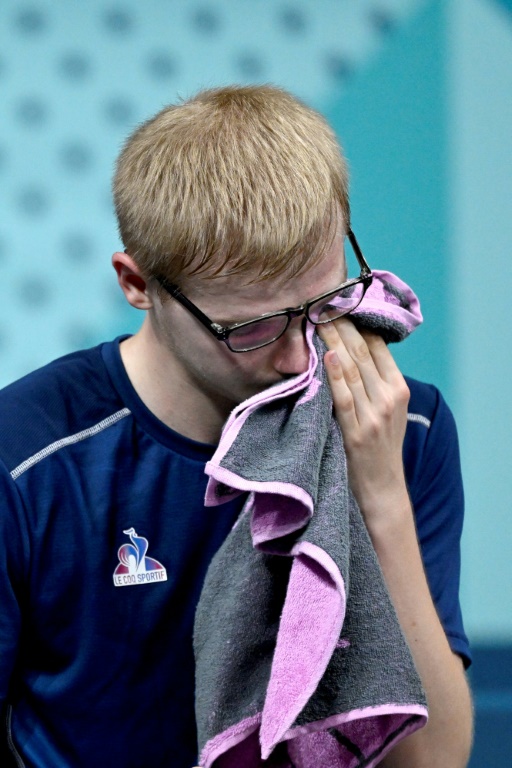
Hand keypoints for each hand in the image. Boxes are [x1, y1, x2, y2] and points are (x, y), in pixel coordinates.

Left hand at [317, 318, 410, 530]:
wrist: (382, 489)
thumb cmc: (379, 448)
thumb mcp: (387, 411)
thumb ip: (375, 384)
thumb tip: (350, 350)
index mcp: (399, 389)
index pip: (378, 346)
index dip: (357, 322)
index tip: (339, 303)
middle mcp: (389, 398)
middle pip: (363, 351)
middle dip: (342, 324)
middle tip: (322, 302)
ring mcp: (374, 414)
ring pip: (352, 368)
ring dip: (333, 340)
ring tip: (317, 318)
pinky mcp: (356, 431)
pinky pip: (343, 397)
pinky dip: (335, 374)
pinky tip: (326, 355)